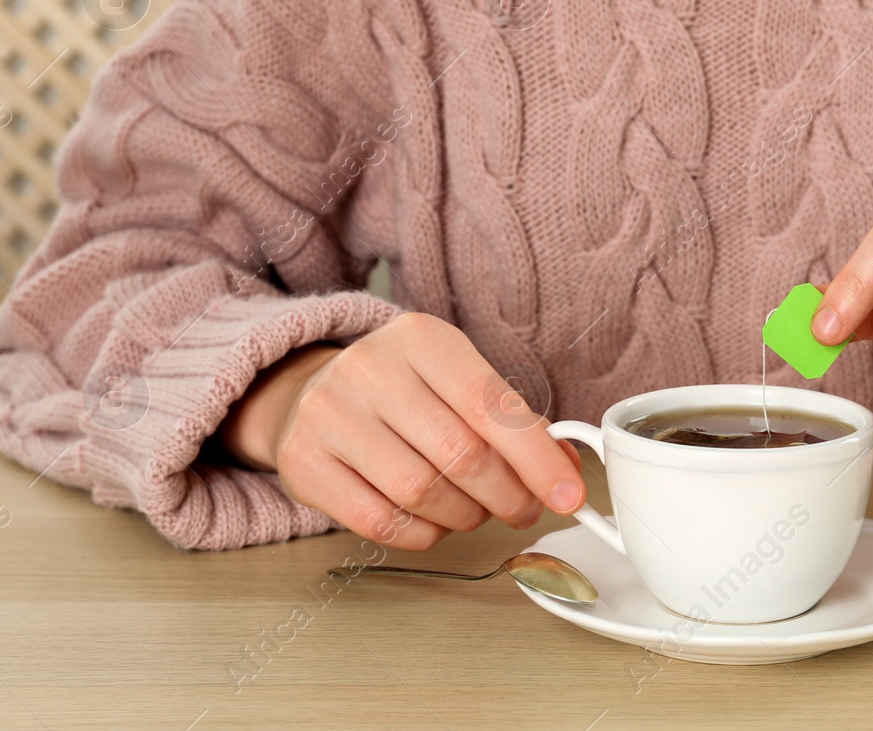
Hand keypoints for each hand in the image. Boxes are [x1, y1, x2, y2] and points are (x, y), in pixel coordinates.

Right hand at [215, 312, 586, 549]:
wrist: (307, 394)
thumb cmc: (402, 392)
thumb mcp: (458, 381)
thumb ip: (512, 422)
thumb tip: (565, 471)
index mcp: (420, 338)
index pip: (491, 404)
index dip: (537, 458)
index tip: (569, 495)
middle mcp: (369, 369)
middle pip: (461, 454)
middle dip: (508, 495)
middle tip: (524, 509)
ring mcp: (329, 416)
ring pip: (423, 493)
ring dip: (467, 516)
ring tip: (475, 510)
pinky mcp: (303, 464)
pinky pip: (382, 522)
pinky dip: (424, 534)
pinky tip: (434, 522)